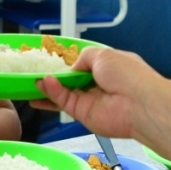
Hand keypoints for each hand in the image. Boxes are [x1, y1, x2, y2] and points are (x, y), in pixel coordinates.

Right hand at [32, 47, 164, 138]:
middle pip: (71, 81)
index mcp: (108, 68)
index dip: (69, 63)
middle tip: (35, 71)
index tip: (52, 59)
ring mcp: (90, 100)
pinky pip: (64, 101)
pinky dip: (52, 92)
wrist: (139, 104)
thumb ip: (84, 57)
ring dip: (48, 86)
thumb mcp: (104, 54)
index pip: (84, 64)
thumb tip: (73, 67)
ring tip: (31, 80)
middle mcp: (98, 85)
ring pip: (63, 93)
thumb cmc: (128, 75)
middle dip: (55, 76)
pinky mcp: (83, 114)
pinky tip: (43, 84)